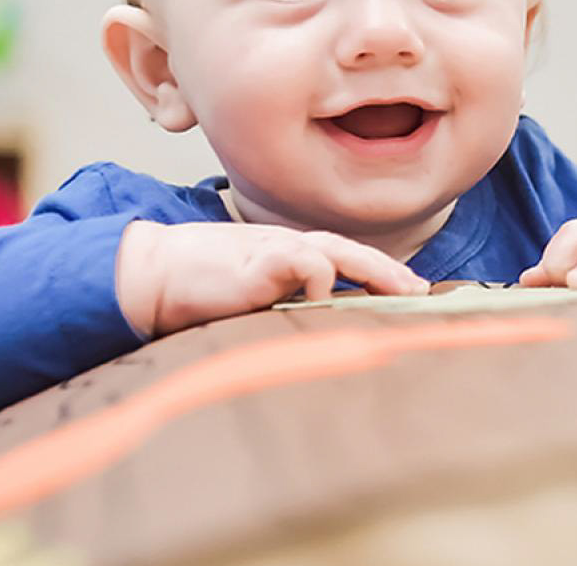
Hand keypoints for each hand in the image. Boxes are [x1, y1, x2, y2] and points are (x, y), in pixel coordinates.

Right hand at [115, 220, 427, 337]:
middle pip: (350, 251)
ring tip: (402, 290)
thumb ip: (283, 303)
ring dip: (372, 269)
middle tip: (421, 292)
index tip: (411, 290)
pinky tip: (323, 296)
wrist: (155, 274)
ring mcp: (273, 250)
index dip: (378, 271)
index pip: (343, 258)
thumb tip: (316, 329)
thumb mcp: (252, 296)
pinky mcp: (259, 262)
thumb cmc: (200, 286)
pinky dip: (319, 276)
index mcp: (287, 254)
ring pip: (336, 251)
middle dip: (389, 270)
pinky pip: (305, 261)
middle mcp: (286, 247)